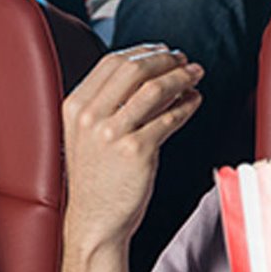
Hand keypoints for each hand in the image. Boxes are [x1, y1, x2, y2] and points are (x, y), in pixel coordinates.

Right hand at [61, 45, 204, 253]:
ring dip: (180, 77)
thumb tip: (147, 72)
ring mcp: (112, 134)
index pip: (112, 62)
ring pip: (154, 89)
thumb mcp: (87, 134)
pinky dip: (186, 105)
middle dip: (164, 59)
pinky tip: (194, 101)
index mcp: (75, 106)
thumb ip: (107, 103)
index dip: (142, 51)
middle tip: (183, 60)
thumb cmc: (96, 179)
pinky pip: (168, 118)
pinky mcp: (136, 151)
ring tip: (195, 75)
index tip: (162, 51)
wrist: (94, 220)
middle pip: (133, 69)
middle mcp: (90, 116)